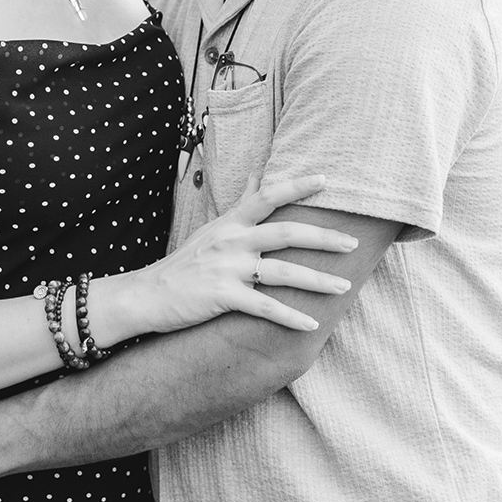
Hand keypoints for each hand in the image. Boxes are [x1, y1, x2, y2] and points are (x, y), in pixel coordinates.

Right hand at [106, 173, 354, 337]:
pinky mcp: (222, 297)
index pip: (267, 195)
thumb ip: (238, 204)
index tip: (325, 180)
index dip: (296, 186)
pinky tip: (311, 325)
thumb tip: (256, 175)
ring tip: (343, 287)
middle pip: (286, 232)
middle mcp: (231, 241)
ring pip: (282, 272)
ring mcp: (227, 268)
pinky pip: (264, 307)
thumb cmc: (185, 263)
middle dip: (323, 238)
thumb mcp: (211, 228)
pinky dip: (289, 317)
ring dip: (317, 281)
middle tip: (353, 243)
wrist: (148, 294)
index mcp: (230, 222)